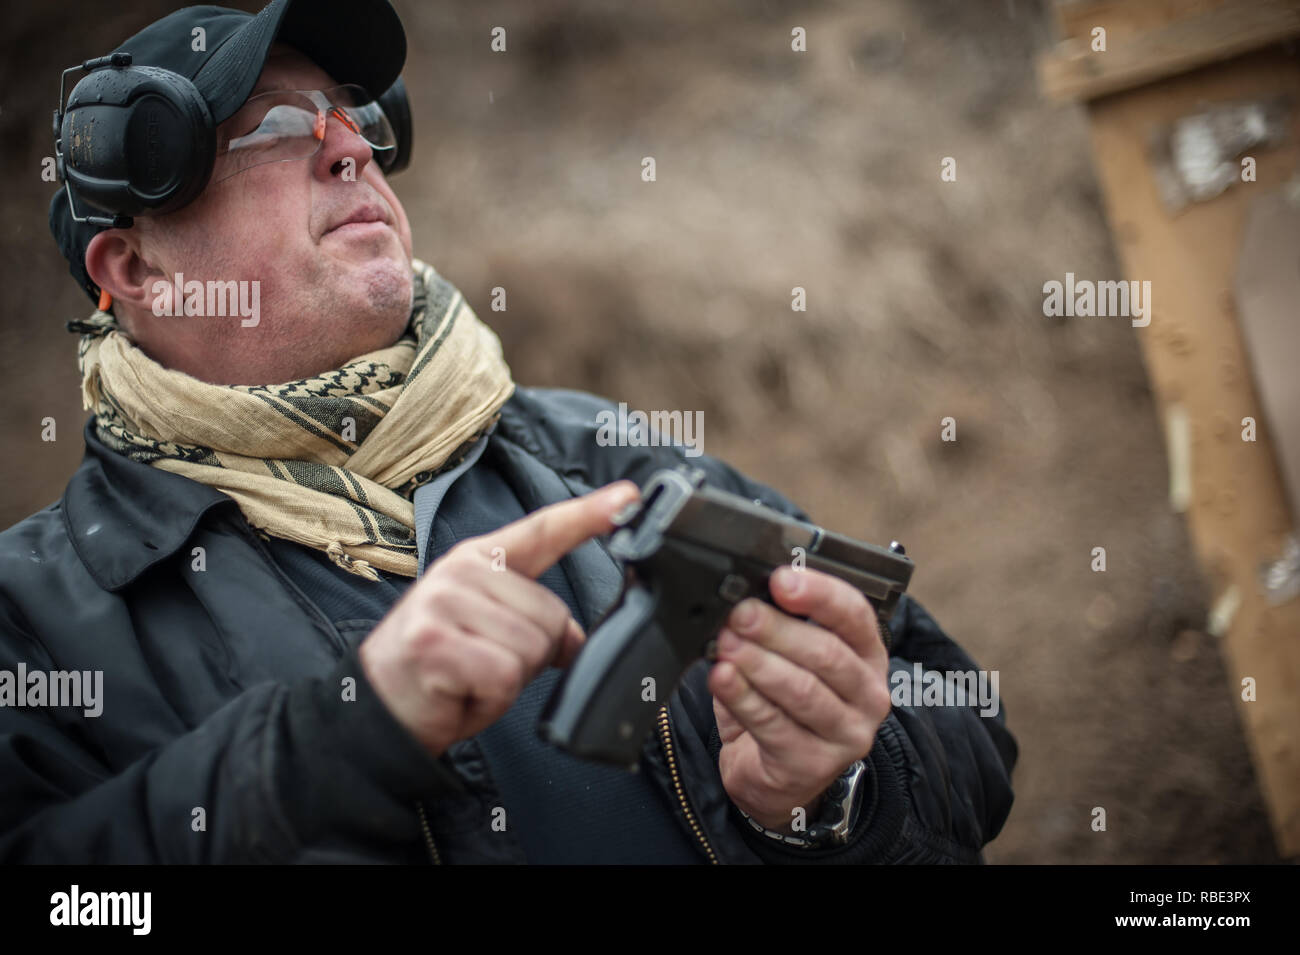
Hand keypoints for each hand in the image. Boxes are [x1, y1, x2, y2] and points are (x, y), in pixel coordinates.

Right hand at [359, 480, 640, 757]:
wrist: (376, 714)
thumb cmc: (440, 672)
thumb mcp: (492, 635)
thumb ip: (535, 622)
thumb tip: (575, 641)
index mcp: (477, 560)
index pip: (542, 531)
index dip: (588, 514)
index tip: (628, 498)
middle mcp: (459, 572)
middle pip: (552, 616)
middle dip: (531, 657)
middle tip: (483, 666)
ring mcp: (443, 604)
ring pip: (532, 649)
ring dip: (508, 682)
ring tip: (468, 680)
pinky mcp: (434, 643)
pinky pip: (504, 677)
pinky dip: (489, 701)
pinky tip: (459, 694)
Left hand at [710, 565, 891, 833]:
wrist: (777, 774)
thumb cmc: (785, 706)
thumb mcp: (793, 660)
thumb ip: (780, 626)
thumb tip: (744, 597)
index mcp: (868, 655)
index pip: (854, 615)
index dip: (818, 593)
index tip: (781, 580)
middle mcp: (868, 695)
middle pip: (827, 653)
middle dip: (777, 629)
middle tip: (740, 614)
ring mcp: (846, 734)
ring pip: (802, 690)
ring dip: (759, 663)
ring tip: (727, 644)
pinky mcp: (812, 764)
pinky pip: (773, 724)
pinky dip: (742, 697)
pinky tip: (722, 678)